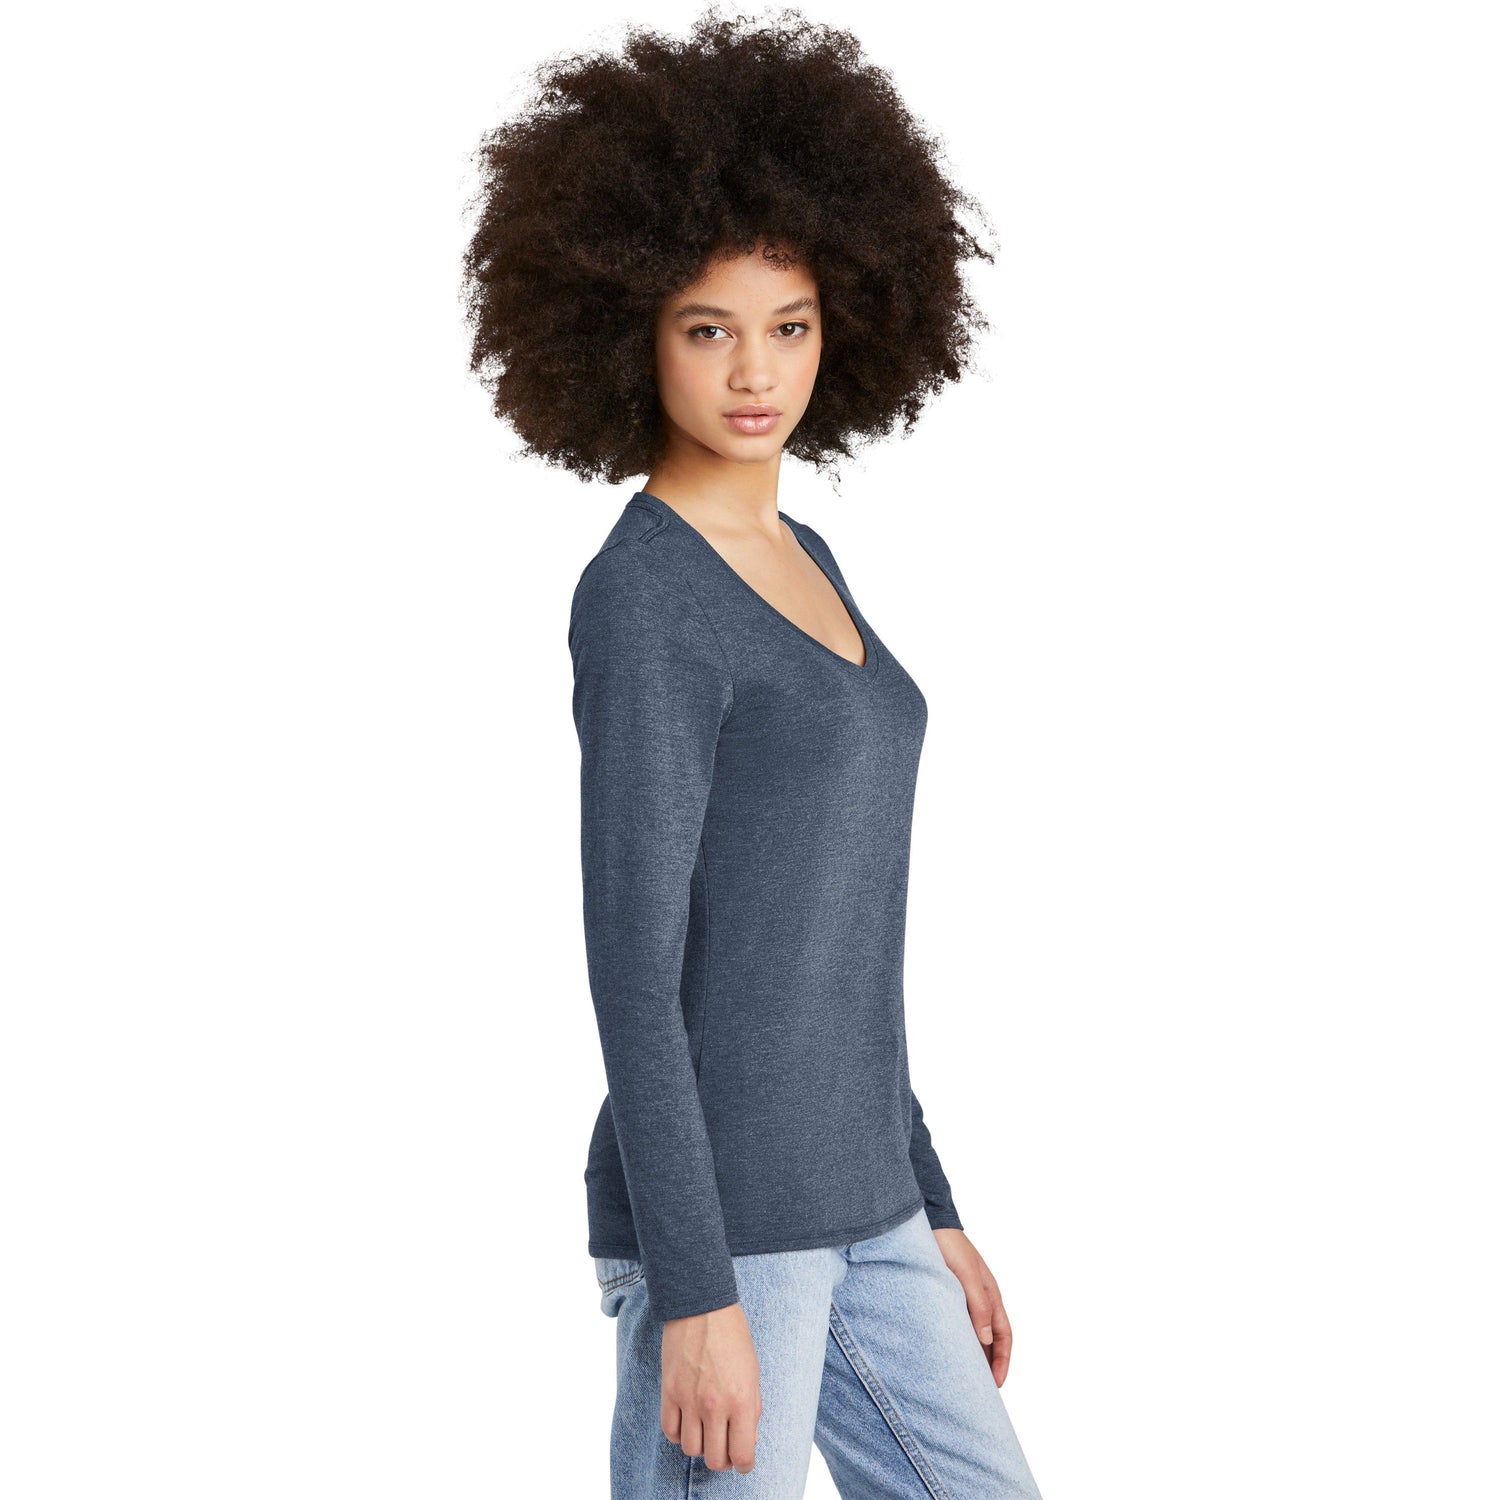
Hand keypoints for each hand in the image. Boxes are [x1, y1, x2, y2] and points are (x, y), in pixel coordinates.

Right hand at [660, 1301, 762, 1473]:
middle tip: (725, 1446)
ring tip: (706, 1430)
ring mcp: (689, 1400)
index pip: (742, 1454)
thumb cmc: (732, 1336)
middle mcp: (715, 1405)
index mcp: (741, 1400)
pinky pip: (669, 1431)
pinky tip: (688, 1421)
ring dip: (700, 1445)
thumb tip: (746, 1439)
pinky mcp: (669, 1391)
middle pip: (715, 1460)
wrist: (702, 1307)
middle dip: (723, 1459)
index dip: (745, 1464)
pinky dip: (679, 1433)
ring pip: (690, 1449)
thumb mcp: (753, 1373)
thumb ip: (751, 1410)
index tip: (743, 1460)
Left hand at [932, 1228, 1013, 1386]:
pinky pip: (956, 1323)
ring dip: (972, 1353)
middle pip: (991, 1339)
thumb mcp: (966, 1275)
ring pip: (973, 1333)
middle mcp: (980, 1299)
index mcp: (991, 1295)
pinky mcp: (947, 1295)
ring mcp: (964, 1297)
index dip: (1003, 1361)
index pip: (1004, 1335)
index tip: (997, 1385)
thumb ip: (978, 1305)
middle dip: (989, 1364)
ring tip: (963, 1377)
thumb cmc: (949, 1245)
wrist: (929, 1222)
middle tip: (980, 1390)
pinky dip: (956, 1339)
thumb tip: (987, 1338)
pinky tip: (945, 1350)